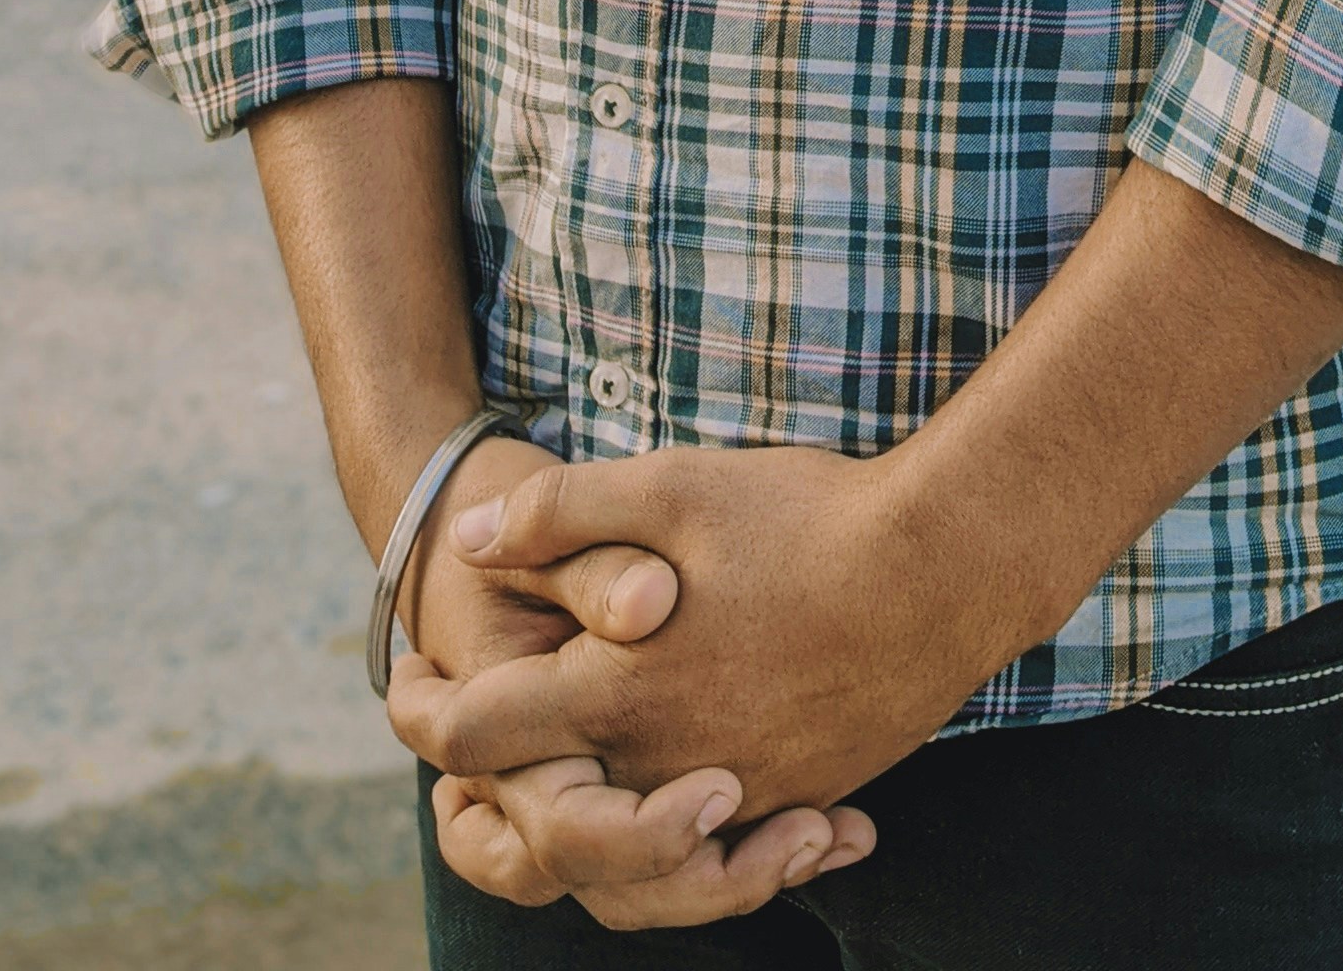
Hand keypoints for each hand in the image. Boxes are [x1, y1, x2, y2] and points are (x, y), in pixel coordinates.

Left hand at [392, 436, 878, 926]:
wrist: (946, 570)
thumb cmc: (804, 519)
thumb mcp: (670, 484)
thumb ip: (561, 514)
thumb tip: (467, 542)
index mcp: (618, 690)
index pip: (478, 732)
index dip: (421, 711)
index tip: (396, 686)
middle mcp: (666, 764)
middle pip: (538, 819)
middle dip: (481, 791)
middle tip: (454, 758)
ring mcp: (737, 792)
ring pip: (624, 858)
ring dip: (569, 829)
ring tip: (543, 786)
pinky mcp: (797, 796)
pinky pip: (710, 849)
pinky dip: (668, 838)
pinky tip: (664, 787)